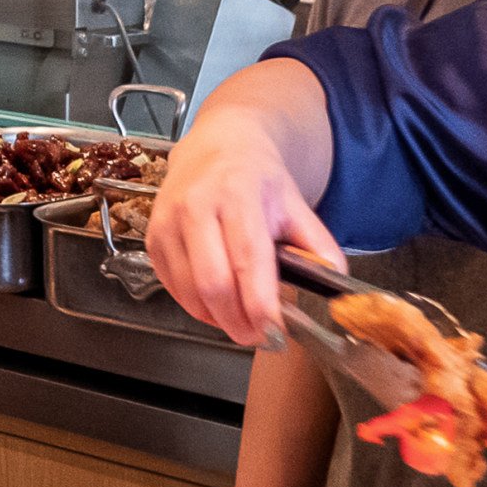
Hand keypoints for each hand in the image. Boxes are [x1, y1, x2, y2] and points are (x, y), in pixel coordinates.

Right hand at [144, 119, 344, 345]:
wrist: (215, 149)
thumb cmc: (257, 181)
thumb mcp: (295, 204)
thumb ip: (318, 246)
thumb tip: (334, 287)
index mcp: (239, 195)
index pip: (249, 259)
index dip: (261, 304)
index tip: (276, 332)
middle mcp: (197, 206)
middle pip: (214, 284)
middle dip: (238, 322)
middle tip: (259, 337)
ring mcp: (168, 222)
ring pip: (190, 292)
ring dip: (217, 319)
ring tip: (241, 321)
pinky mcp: (153, 239)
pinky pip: (173, 288)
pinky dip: (196, 307)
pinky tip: (217, 305)